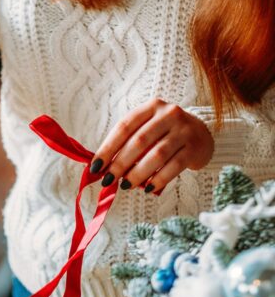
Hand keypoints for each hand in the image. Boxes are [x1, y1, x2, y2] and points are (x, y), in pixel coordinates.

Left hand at [90, 98, 213, 192]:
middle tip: (108, 180)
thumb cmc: (164, 135)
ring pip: (156, 155)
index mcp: (151, 108)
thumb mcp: (146, 130)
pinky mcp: (194, 147)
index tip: (95, 167)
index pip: (124, 127)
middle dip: (120, 163)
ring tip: (126, 185)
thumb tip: (102, 167)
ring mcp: (184, 130)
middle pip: (139, 141)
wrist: (202, 135)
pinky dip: (158, 179)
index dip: (107, 148)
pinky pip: (174, 166)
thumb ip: (126, 144)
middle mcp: (169, 114)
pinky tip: (148, 189)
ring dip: (137, 173)